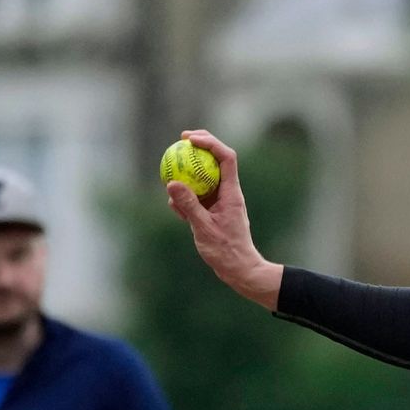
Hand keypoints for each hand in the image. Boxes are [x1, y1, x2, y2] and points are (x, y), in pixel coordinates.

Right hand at [164, 128, 282, 308]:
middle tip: (181, 140)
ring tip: (171, 168)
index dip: (210, 143)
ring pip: (205, 178)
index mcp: (231, 193)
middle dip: (200, 147)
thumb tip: (172, 183)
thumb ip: (188, 206)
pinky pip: (199, 198)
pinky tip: (172, 202)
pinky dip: (186, 197)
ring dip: (190, 172)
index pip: (226, 158)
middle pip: (217, 161)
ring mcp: (221, 203)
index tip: (190, 139)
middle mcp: (228, 193)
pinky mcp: (214, 213)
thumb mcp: (204, 228)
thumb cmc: (226, 251)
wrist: (239, 270)